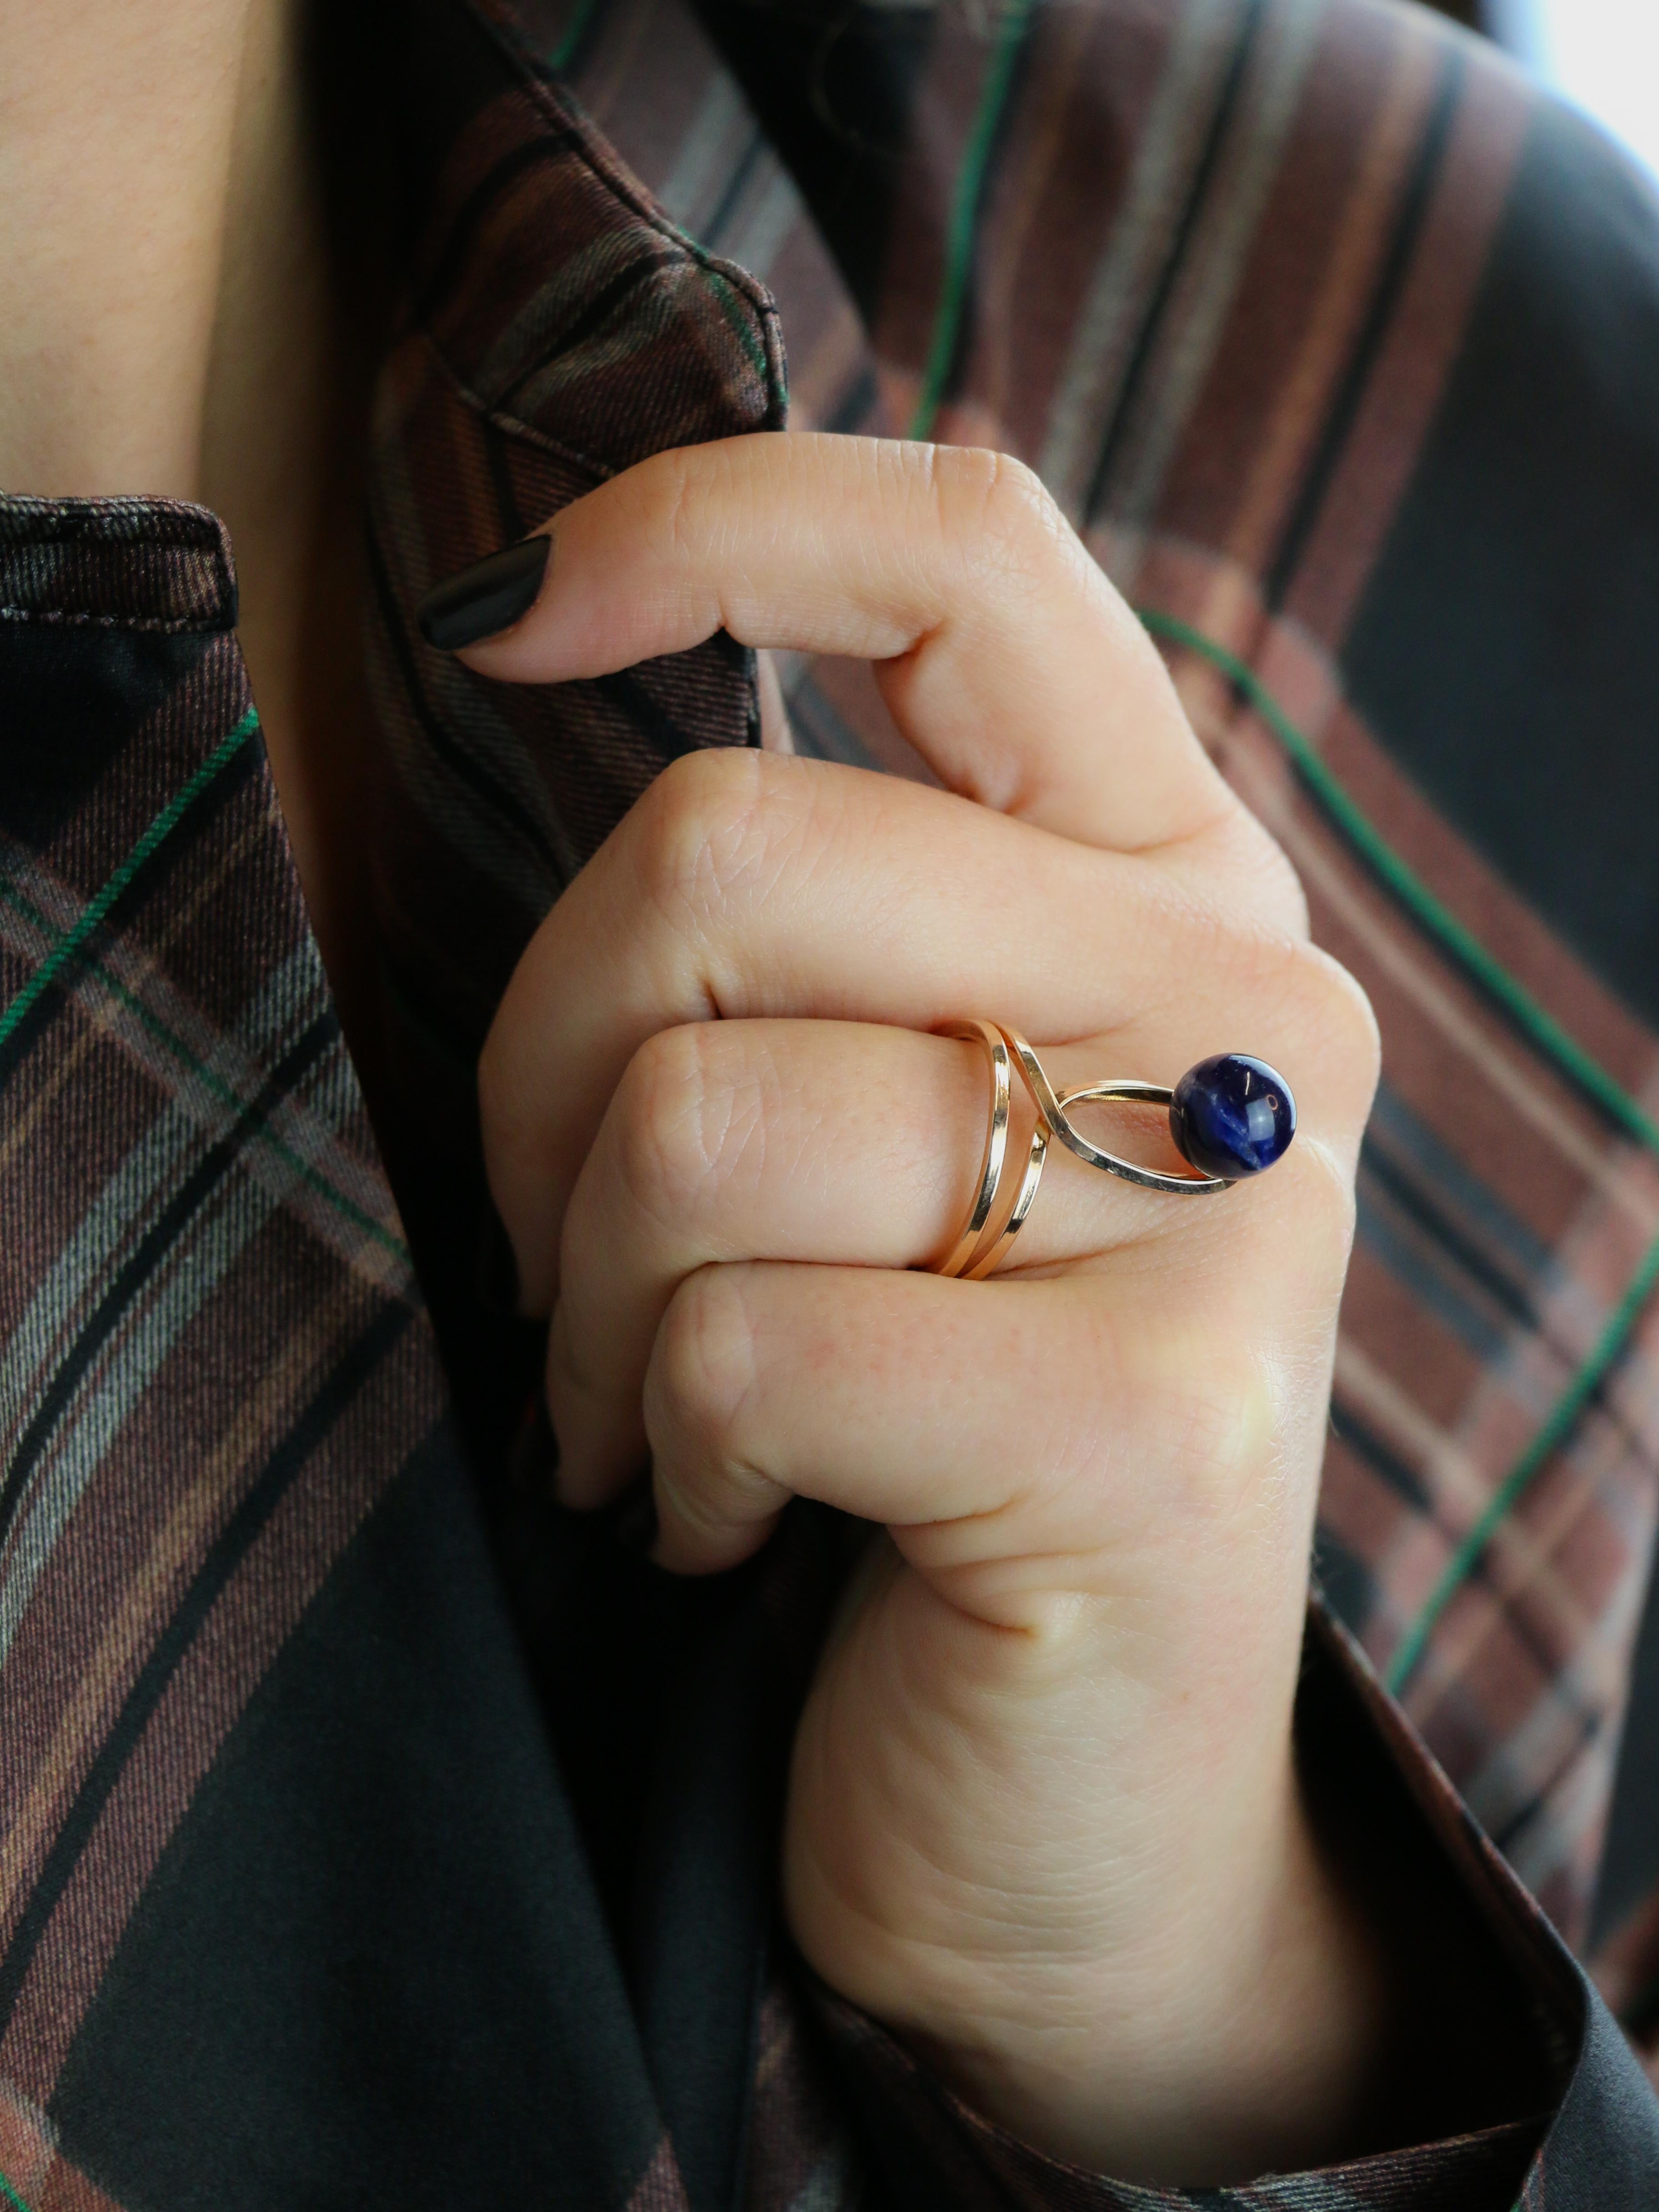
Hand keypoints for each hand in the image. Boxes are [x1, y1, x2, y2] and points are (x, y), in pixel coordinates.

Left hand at [465, 434, 1383, 2183]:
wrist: (1082, 1805)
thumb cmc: (929, 1418)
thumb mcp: (886, 1111)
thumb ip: (815, 902)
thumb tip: (562, 644)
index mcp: (1168, 877)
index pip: (962, 550)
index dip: (701, 523)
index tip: (509, 620)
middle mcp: (1240, 1002)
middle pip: (725, 853)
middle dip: (543, 1076)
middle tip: (579, 1246)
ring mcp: (1223, 1216)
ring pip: (694, 1120)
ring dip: (587, 1304)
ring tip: (654, 1408)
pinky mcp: (1149, 1437)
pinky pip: (737, 1347)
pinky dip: (659, 1456)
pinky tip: (729, 1517)